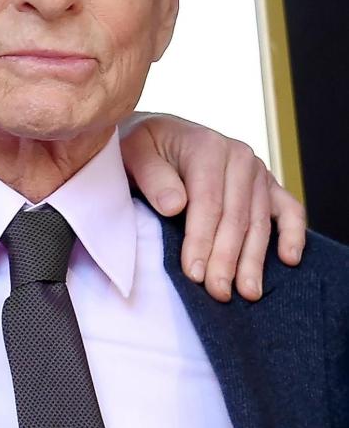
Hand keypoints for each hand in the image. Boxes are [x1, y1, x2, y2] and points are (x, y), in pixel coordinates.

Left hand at [120, 113, 305, 302]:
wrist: (158, 135)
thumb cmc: (142, 147)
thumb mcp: (133, 152)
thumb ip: (152, 176)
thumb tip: (175, 206)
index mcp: (207, 146)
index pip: (208, 202)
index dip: (201, 240)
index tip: (194, 272)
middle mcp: (239, 157)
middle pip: (236, 216)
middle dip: (226, 258)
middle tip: (218, 292)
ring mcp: (257, 171)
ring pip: (259, 221)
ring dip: (254, 259)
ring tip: (248, 291)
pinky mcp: (268, 185)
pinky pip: (289, 210)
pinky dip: (293, 234)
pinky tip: (289, 260)